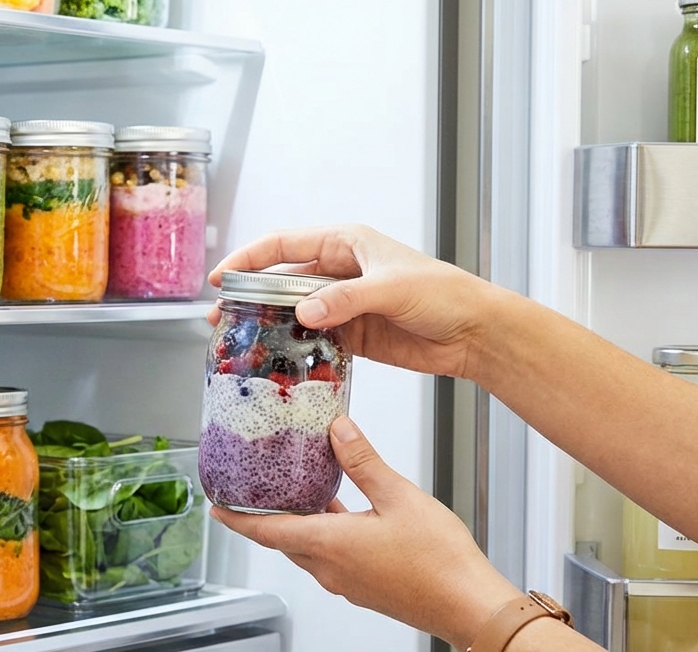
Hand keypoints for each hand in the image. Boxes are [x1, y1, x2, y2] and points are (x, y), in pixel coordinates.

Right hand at [207, 225, 497, 380]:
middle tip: (222, 319)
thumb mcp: (392, 289)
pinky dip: (295, 350)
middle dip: (251, 298)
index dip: (249, 259)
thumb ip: (346, 300)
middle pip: (283, 281)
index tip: (223, 278)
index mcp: (346, 243)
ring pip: (295, 313)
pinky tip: (277, 362)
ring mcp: (345, 304)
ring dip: (270, 326)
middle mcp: (340, 270)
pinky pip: (314, 340)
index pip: (284, 245)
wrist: (474, 332)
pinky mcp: (353, 335)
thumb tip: (305, 313)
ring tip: (240, 344)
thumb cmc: (443, 293)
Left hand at [211, 415, 519, 648]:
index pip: (267, 532)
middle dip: (265, 519)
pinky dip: (326, 535)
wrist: (469, 608)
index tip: (216, 507)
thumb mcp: (399, 497)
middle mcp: (332, 570)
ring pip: (310, 550)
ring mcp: (350, 584)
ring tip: (299, 494)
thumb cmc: (439, 561)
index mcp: (330, 546)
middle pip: (285, 542)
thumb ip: (364, 462)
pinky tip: (344, 515)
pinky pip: (333, 559)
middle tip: (252, 494)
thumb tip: (338, 430)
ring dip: (300, 525)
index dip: (237, 519)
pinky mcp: (369, 589)